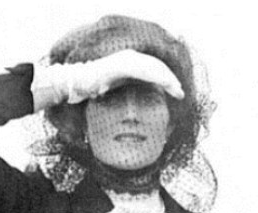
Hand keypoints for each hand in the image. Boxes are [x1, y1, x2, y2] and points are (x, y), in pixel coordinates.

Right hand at [67, 49, 184, 102]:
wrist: (76, 83)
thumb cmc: (93, 88)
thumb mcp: (117, 89)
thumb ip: (129, 91)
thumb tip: (138, 110)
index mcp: (130, 63)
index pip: (153, 69)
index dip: (166, 79)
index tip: (177, 91)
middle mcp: (130, 57)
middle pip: (156, 67)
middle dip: (171, 80)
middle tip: (181, 93)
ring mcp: (125, 59)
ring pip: (153, 68)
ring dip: (168, 79)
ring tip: (177, 91)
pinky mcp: (121, 65)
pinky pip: (143, 70)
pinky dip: (157, 76)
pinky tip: (167, 84)